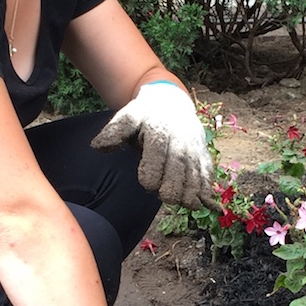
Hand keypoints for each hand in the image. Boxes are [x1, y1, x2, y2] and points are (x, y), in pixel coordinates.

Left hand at [90, 81, 216, 211]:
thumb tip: (97, 147)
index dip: (153, 171)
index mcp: (158, 130)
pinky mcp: (203, 153)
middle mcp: (179, 139)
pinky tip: (203, 202)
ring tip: (187, 204)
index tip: (148, 185)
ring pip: (196, 171)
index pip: (157, 152)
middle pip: (179, 165)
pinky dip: (207, 187)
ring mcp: (193, 147)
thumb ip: (114, 132)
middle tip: (168, 198)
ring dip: (193, 189)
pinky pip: (207, 171)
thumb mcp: (128, 118)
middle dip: (176, 184)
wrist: (171, 101)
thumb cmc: (144, 115)